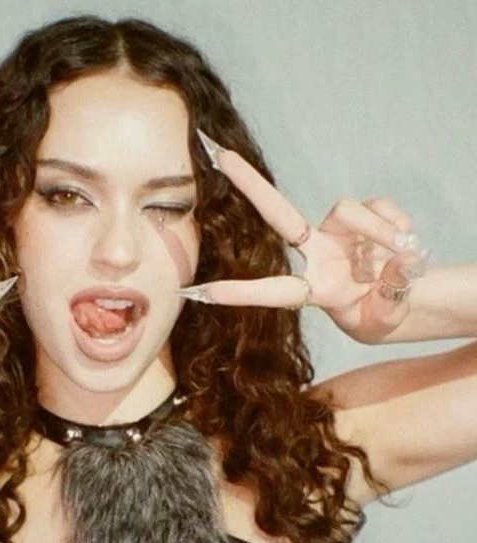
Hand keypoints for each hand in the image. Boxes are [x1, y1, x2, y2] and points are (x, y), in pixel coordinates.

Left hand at [183, 132, 429, 342]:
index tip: (202, 292)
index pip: (273, 290)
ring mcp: (337, 232)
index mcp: (313, 289)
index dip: (240, 292)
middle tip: (220, 156)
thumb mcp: (386, 318)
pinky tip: (406, 244)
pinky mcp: (363, 214)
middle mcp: (316, 254)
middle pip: (279, 213)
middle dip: (250, 184)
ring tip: (404, 253)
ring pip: (349, 210)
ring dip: (379, 231)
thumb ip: (392, 295)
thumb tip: (402, 258)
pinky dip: (396, 225)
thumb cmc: (379, 314)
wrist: (401, 297)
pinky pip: (379, 207)